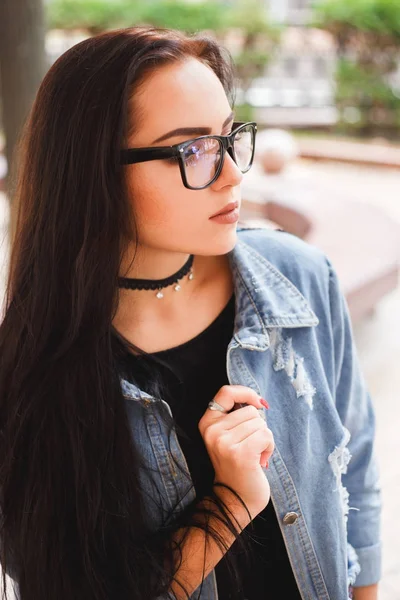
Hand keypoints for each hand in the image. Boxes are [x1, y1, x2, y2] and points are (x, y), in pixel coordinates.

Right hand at [198, 385, 273, 517]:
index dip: (246, 393)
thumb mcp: (229, 435)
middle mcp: (212, 431)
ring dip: (265, 439)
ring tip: (254, 455)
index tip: (258, 403)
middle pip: (250, 410)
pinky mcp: (240, 454)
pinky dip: (269, 447)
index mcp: (207, 423)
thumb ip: (237, 416)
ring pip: (260, 423)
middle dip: (258, 427)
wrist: (236, 500)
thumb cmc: (238, 465)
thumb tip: (259, 402)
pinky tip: (260, 460)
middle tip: (251, 447)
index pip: (226, 392)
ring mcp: (224, 443)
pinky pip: (266, 435)